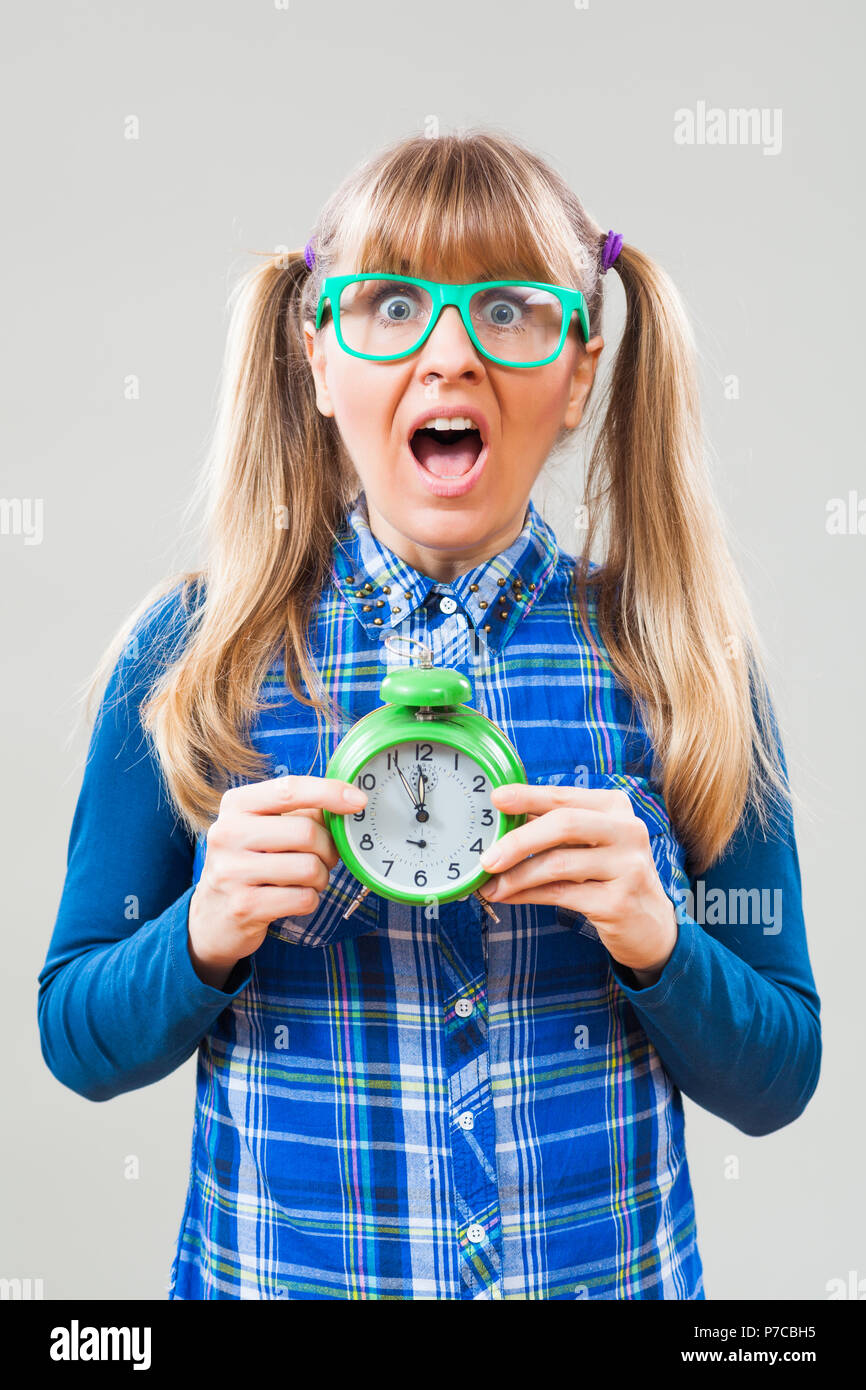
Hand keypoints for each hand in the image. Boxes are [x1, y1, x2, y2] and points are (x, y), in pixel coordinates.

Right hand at [187, 774, 367, 986]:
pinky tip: (293, 898)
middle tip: (325, 858)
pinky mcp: (244, 906)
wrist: (211, 917)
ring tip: (307, 880)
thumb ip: (300, 812)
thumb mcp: (263, 829)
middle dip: (328, 848)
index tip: (358, 801)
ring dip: (321, 877)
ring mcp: (232, 871)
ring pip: (309, 867)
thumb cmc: (250, 864)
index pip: (290, 789)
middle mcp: (228, 833)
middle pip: (306, 832)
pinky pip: (303, 898)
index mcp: (236, 805)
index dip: (330, 792)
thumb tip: (346, 802)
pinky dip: (310, 899)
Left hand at [478, 783, 677, 982]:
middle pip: (564, 825)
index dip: (528, 796)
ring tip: (491, 886)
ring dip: (517, 876)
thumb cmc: (609, 876)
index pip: (565, 797)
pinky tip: (509, 897)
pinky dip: (529, 895)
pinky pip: (561, 894)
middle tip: (487, 858)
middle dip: (518, 840)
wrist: (650, 925)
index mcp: (615, 808)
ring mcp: (628, 866)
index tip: (496, 799)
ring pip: (559, 864)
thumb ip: (552, 829)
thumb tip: (501, 822)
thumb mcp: (588, 845)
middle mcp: (627, 830)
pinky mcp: (619, 901)